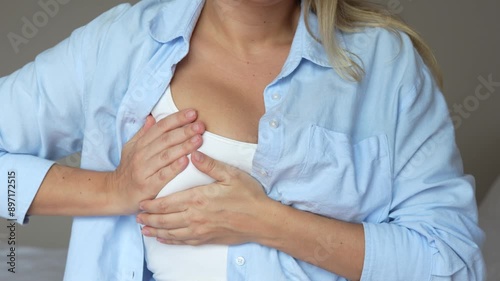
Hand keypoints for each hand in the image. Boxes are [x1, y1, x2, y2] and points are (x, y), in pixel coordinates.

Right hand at [107, 109, 204, 213]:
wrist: (116, 193)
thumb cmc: (129, 170)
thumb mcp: (132, 148)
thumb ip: (143, 133)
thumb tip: (152, 117)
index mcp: (141, 144)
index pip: (160, 127)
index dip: (177, 118)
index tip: (192, 112)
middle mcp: (142, 155)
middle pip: (165, 139)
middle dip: (184, 130)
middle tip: (200, 125)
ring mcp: (144, 170)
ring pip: (166, 155)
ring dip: (183, 146)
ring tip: (198, 139)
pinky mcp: (148, 186)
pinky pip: (163, 175)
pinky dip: (174, 168)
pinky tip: (186, 161)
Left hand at [137, 151, 272, 245]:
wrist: (262, 221)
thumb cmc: (248, 196)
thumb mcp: (231, 175)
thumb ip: (210, 164)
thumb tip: (192, 152)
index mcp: (199, 198)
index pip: (168, 203)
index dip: (152, 204)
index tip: (141, 202)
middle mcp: (195, 217)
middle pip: (165, 219)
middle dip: (149, 218)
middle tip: (137, 216)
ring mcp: (201, 230)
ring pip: (171, 232)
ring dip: (156, 230)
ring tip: (144, 228)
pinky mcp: (207, 239)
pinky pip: (183, 242)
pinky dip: (170, 240)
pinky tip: (163, 239)